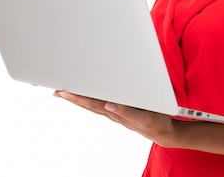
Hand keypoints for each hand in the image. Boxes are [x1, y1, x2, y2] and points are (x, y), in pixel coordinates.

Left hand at [53, 90, 176, 146]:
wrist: (165, 132)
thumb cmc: (156, 123)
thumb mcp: (145, 117)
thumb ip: (128, 112)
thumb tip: (110, 105)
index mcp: (117, 112)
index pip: (92, 103)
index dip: (77, 97)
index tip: (64, 91)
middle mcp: (113, 113)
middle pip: (88, 104)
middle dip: (72, 97)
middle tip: (57, 91)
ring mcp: (116, 113)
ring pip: (93, 104)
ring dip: (79, 98)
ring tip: (67, 92)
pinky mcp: (121, 111)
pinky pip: (101, 105)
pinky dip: (90, 100)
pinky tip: (87, 97)